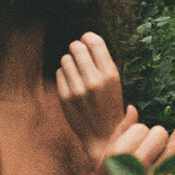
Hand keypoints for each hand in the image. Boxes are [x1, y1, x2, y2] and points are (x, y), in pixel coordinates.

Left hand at [57, 32, 124, 166]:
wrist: (104, 137)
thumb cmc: (110, 106)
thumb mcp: (115, 83)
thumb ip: (102, 62)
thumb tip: (86, 38)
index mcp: (110, 75)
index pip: (95, 42)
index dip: (88, 37)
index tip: (86, 39)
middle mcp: (94, 80)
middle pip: (77, 47)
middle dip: (77, 47)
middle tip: (78, 53)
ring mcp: (78, 89)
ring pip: (65, 59)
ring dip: (69, 61)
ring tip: (76, 71)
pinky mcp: (65, 97)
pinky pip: (59, 73)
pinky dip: (64, 74)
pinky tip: (71, 82)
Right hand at [87, 118, 171, 174]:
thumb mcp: (105, 160)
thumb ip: (120, 133)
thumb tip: (133, 108)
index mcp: (117, 152)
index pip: (143, 127)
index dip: (141, 137)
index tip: (135, 149)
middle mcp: (134, 164)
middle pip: (161, 134)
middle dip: (156, 142)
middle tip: (149, 156)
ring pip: (171, 152)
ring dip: (164, 158)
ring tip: (152, 170)